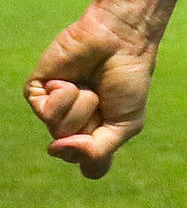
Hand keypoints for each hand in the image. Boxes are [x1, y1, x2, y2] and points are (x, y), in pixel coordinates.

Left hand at [24, 2, 160, 177]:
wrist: (121, 42)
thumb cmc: (128, 80)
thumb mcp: (125, 124)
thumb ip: (97, 151)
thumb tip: (54, 149)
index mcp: (93, 134)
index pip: (87, 164)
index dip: (98, 151)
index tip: (112, 123)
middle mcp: (70, 125)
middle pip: (70, 149)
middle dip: (92, 123)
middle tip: (103, 98)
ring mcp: (52, 109)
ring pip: (57, 130)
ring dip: (81, 106)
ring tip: (89, 85)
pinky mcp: (36, 91)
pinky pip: (44, 111)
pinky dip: (64, 95)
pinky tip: (70, 79)